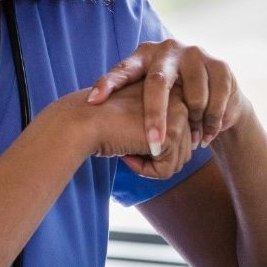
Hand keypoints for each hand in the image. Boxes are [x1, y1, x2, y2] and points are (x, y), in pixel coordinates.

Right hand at [66, 81, 194, 178]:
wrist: (83, 119)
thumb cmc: (102, 120)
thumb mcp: (137, 119)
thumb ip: (160, 129)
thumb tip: (178, 158)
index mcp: (172, 94)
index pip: (180, 138)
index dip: (154, 147)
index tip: (131, 136)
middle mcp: (181, 101)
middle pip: (183, 151)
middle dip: (155, 159)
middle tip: (128, 147)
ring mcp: (178, 117)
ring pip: (177, 163)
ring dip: (150, 166)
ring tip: (128, 150)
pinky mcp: (171, 135)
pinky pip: (166, 171)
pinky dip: (145, 172)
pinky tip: (128, 155)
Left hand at [87, 40, 243, 153]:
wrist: (214, 87)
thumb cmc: (170, 93)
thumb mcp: (145, 92)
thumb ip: (124, 97)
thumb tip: (90, 108)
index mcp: (144, 54)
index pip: (123, 70)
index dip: (108, 84)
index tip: (93, 101)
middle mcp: (169, 50)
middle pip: (159, 84)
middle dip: (155, 117)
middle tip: (154, 144)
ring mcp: (196, 55)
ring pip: (194, 97)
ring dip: (193, 124)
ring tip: (191, 142)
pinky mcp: (221, 66)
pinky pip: (217, 100)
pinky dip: (212, 122)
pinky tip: (206, 136)